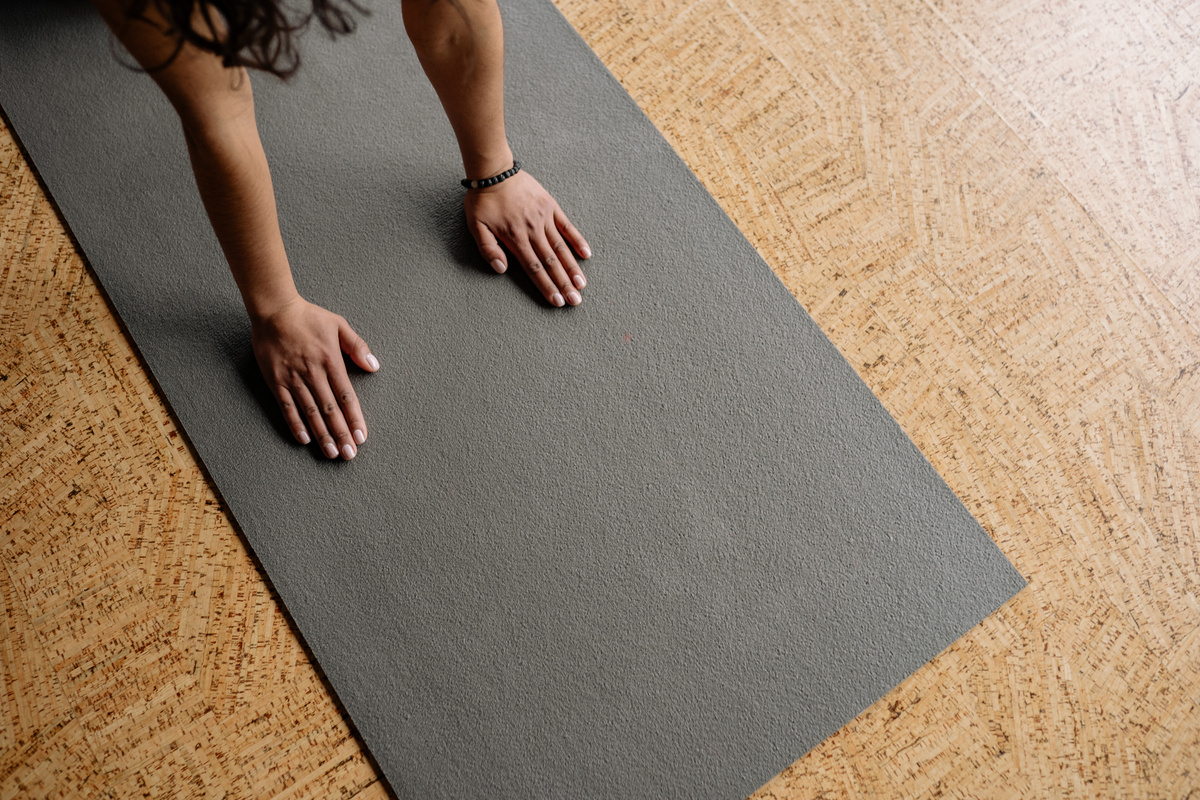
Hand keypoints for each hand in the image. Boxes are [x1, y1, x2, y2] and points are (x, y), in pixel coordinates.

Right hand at [250, 297, 379, 459]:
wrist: (275, 310)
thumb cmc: (309, 317)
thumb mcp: (339, 325)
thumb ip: (358, 347)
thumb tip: (374, 367)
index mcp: (331, 362)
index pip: (346, 397)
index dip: (354, 419)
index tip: (362, 436)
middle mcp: (313, 374)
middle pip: (330, 410)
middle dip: (341, 434)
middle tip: (349, 454)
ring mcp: (293, 379)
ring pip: (310, 412)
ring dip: (322, 434)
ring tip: (331, 452)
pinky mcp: (275, 381)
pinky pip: (287, 407)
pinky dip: (295, 424)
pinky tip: (305, 439)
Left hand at [464, 171, 591, 306]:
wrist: (494, 171)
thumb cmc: (483, 201)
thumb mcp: (476, 227)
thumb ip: (488, 249)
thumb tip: (501, 269)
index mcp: (515, 238)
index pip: (534, 268)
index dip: (546, 286)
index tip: (557, 301)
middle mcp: (532, 230)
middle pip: (551, 262)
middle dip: (564, 283)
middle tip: (576, 300)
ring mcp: (544, 218)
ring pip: (561, 247)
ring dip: (572, 267)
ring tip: (582, 284)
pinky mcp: (550, 206)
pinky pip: (567, 225)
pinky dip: (577, 240)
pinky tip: (587, 254)